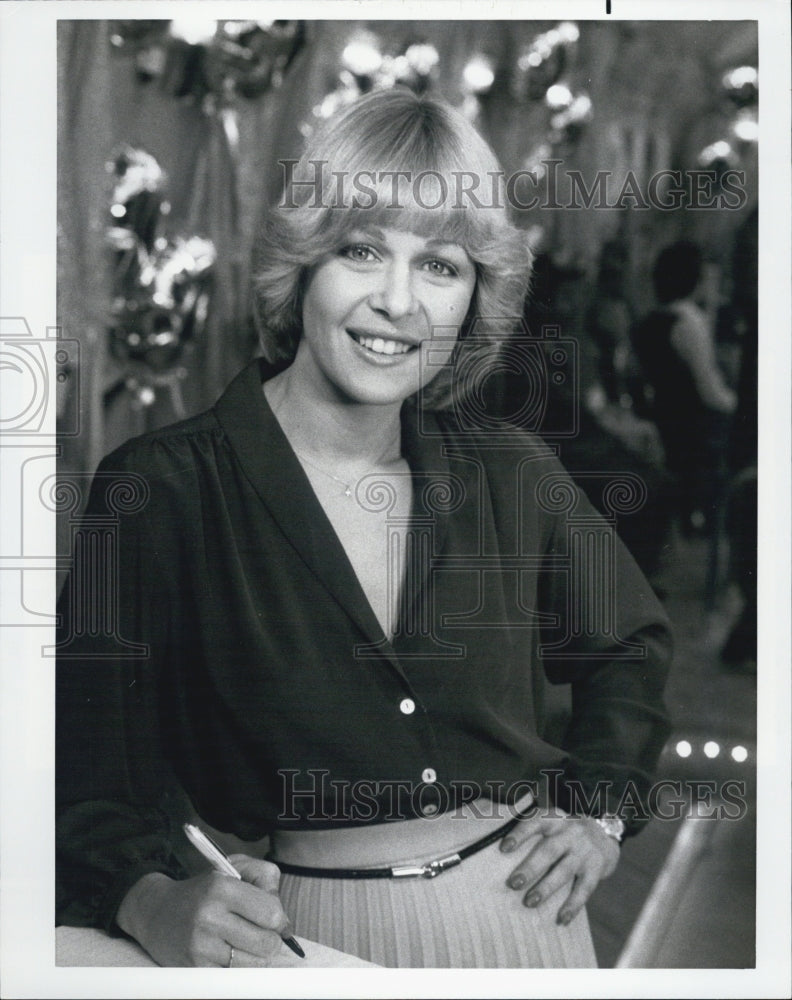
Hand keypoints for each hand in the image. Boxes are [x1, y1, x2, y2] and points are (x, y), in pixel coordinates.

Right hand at [116, 855, 292, 966]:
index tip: (273, 918)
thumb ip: (267, 881)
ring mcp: (201, 946)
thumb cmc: (204, 889)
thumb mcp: (234, 868)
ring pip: (254, 964)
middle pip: (267, 944)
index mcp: (222, 887)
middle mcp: (209, 917)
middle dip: (270, 939)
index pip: (272, 913)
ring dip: (255, 955)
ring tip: (243, 942)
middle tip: (260, 932)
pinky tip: (229, 953)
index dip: (280, 918)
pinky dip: (238, 968)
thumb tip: (286, 924)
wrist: (157, 912)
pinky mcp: (195, 969)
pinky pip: (235, 978)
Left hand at [499, 812, 619, 925]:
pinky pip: (585, 889)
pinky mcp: (596, 868)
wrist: (605, 832)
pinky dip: (573, 905)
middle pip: (549, 850)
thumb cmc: (565, 832)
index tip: (503, 848)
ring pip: (564, 870)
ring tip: (529, 902)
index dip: (519, 834)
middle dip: (530, 867)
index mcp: (554, 819)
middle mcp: (570, 832)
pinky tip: (562, 919)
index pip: (535, 822)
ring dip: (546, 888)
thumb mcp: (552, 822)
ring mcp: (584, 850)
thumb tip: (497, 851)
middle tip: (513, 883)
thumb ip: (531, 832)